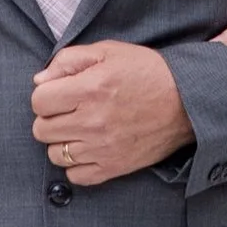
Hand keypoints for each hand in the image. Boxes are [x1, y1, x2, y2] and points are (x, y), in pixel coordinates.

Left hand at [32, 41, 193, 187]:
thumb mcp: (109, 51)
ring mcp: (103, 148)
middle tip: (70, 110)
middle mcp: (93, 121)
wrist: (187, 100)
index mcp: (90, 88)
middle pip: (42, 129)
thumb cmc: (147, 72)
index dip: (46, 95)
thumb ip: (68, 60)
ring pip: (55, 154)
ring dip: (63, 141)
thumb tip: (40, 81)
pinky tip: (89, 147)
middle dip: (51, 117)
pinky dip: (77, 164)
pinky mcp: (114, 167)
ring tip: (80, 128)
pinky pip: (75, 176)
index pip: (38, 101)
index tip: (60, 93)